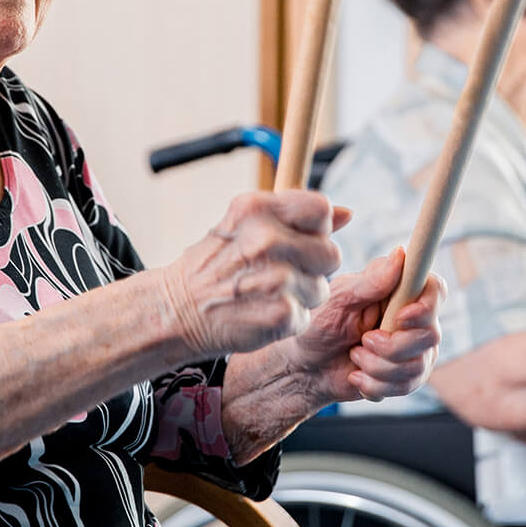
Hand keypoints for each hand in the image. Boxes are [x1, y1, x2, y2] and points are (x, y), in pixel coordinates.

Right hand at [163, 190, 343, 356]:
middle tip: (281, 271)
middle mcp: (267, 240)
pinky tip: (263, 311)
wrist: (177, 310)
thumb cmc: (215, 265)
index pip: (321, 208)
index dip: (318, 226)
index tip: (302, 238)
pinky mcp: (282, 314)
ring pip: (322, 287)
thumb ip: (296, 217)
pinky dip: (290, 318)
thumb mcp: (245, 225)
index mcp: (257, 209)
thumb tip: (348, 213)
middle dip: (314, 265)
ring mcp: (276, 279)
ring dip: (302, 294)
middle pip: (332, 252)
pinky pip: (307, 314)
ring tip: (267, 293)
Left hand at [285, 247, 446, 403]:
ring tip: (355, 356)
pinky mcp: (408, 375)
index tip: (400, 318)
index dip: (426, 306)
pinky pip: (406, 386)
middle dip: (391, 346)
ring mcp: (414, 348)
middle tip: (363, 340)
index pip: (435, 290)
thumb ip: (371, 281)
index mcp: (399, 291)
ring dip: (377, 366)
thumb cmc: (321, 324)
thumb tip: (400, 254)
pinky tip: (358, 375)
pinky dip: (375, 384)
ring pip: (417, 365)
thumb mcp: (339, 299)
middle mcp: (414, 318)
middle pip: (430, 334)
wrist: (308, 366)